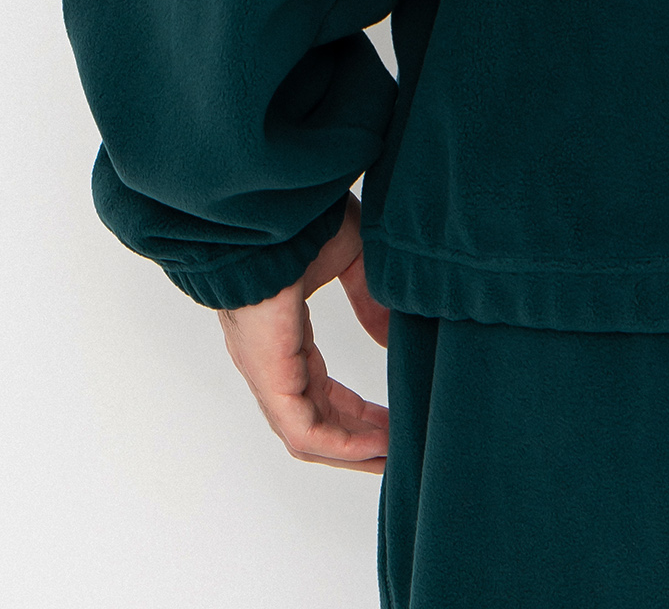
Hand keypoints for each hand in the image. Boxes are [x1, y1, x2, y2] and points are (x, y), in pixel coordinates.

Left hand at [217, 190, 390, 472]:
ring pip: (308, 435)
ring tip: (393, 456)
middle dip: (360, 441)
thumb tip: (392, 339)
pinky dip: (340, 442)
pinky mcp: (270, 375)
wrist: (270, 211)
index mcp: (285, 339)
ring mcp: (267, 373)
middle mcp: (272, 364)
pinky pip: (303, 428)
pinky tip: (375, 445)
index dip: (358, 414)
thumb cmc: (301, 224)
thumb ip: (370, 301)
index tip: (394, 423)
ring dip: (352, 450)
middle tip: (400, 450)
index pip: (320, 394)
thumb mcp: (350, 262)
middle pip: (316, 424)